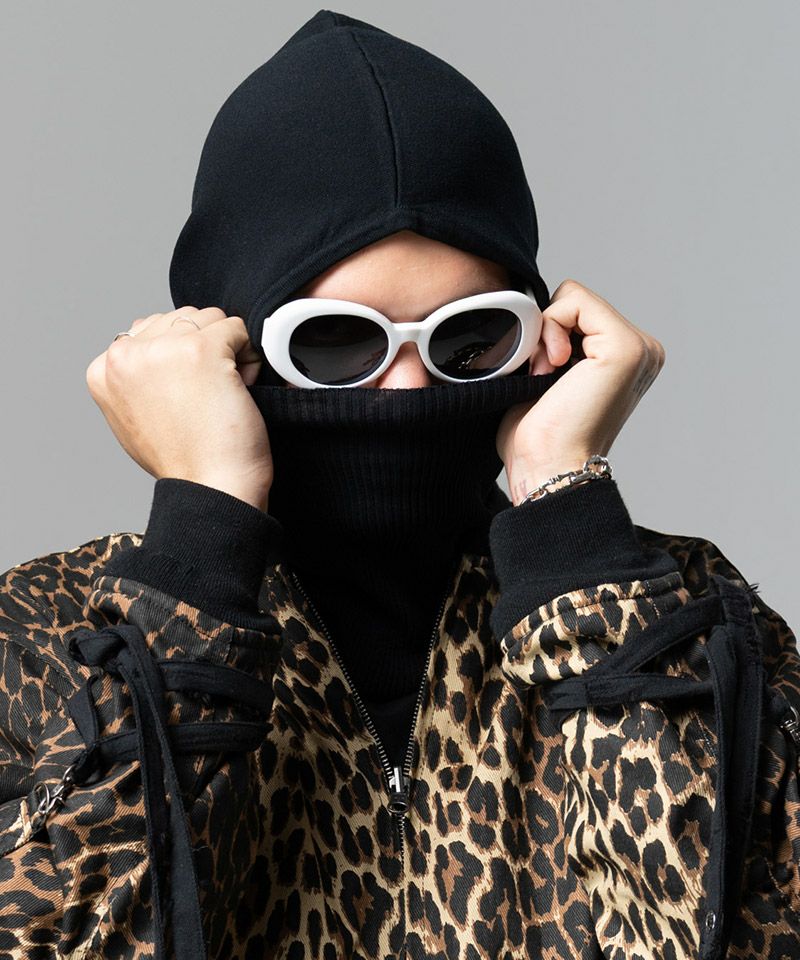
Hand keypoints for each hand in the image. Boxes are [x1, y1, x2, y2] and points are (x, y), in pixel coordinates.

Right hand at [86, 306, 271, 511]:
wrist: (211, 488)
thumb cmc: (185, 461)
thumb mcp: (136, 417)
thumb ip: (137, 376)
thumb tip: (154, 345)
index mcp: (103, 370)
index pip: (150, 329)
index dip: (179, 359)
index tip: (184, 397)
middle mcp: (125, 355)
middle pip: (180, 319)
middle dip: (203, 351)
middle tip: (207, 397)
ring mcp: (162, 349)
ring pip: (209, 319)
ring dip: (228, 352)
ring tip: (223, 394)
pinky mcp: (200, 349)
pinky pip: (237, 328)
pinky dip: (249, 357)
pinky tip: (241, 388)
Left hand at [497, 279, 665, 504]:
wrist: (548, 469)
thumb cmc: (539, 436)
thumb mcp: (545, 373)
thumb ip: (552, 337)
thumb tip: (530, 308)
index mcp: (625, 357)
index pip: (576, 310)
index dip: (546, 333)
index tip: (540, 375)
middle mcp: (642, 350)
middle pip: (574, 300)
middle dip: (545, 332)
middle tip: (542, 377)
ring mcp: (639, 347)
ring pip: (572, 297)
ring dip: (544, 334)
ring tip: (547, 377)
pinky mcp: (626, 347)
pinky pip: (573, 299)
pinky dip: (549, 328)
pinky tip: (552, 368)